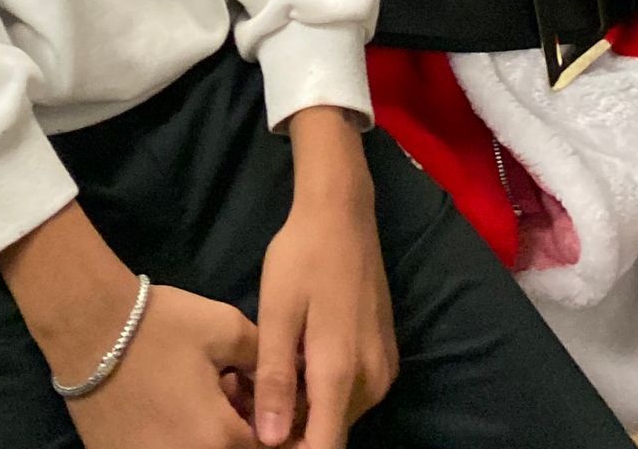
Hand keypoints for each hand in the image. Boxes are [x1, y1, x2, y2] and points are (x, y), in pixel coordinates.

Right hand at [61, 285, 258, 448]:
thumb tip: (282, 376)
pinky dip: (177, 439)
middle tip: (227, 397)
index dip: (268, 424)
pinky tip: (172, 412)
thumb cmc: (160, 325)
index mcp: (221, 439)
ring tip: (199, 403)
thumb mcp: (224, 327)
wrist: (88, 329)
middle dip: (239, 433)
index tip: (254, 398)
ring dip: (209, 438)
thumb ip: (263, 357)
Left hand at [254, 116, 395, 448]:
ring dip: (307, 410)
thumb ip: (276, 379)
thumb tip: (272, 442)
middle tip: (252, 397)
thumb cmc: (302, 257)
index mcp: (342, 373)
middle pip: (330, 434)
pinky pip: (352, 395)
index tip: (260, 434)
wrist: (342, 212)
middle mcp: (372, 382)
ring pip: (339, 416)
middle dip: (292, 428)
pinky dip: (324, 392)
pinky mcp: (386, 359)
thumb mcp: (277, 312)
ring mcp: (384, 371)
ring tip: (269, 377)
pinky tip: (297, 363)